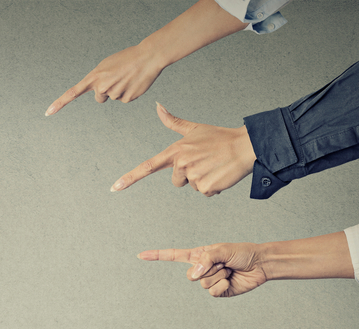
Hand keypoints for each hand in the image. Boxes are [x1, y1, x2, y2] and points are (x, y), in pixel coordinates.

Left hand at [45, 43, 164, 115]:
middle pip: (99, 98)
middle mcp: (101, 86)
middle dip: (106, 91)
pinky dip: (129, 93)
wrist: (147, 57)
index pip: (72, 93)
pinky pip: (124, 99)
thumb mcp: (107, 65)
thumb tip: (100, 95)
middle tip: (117, 77)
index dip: (59, 104)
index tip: (48, 113)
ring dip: (120, 90)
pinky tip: (133, 83)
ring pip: (113, 98)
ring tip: (127, 77)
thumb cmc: (126, 59)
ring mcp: (114, 94)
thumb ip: (98, 80)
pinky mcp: (126, 99)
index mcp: (94, 77)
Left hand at [111, 103, 254, 195]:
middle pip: (176, 181)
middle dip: (189, 175)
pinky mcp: (206, 187)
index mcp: (175, 151)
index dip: (129, 178)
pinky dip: (213, 186)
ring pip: (192, 187)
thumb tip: (158, 106)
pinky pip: (205, 192)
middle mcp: (181, 163)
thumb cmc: (218, 137)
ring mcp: (193, 176)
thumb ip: (173, 122)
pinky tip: (220, 173)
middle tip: (204, 161)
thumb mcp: (194, 129)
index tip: (114, 188)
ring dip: (203, 179)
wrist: (244, 146)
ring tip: (214, 165)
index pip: (147, 166)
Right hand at [138, 243, 268, 296]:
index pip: (173, 256)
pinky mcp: (218, 292)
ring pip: (203, 285)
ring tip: (229, 271)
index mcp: (199, 255)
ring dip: (219, 278)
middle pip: (191, 276)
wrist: (259, 265)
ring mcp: (209, 281)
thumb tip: (194, 274)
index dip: (157, 256)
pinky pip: (213, 293)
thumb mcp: (222, 250)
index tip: (141, 256)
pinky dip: (223, 287)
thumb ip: (206, 260)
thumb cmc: (242, 252)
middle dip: (208, 270)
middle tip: (223, 264)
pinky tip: (231, 281)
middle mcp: (202, 268)